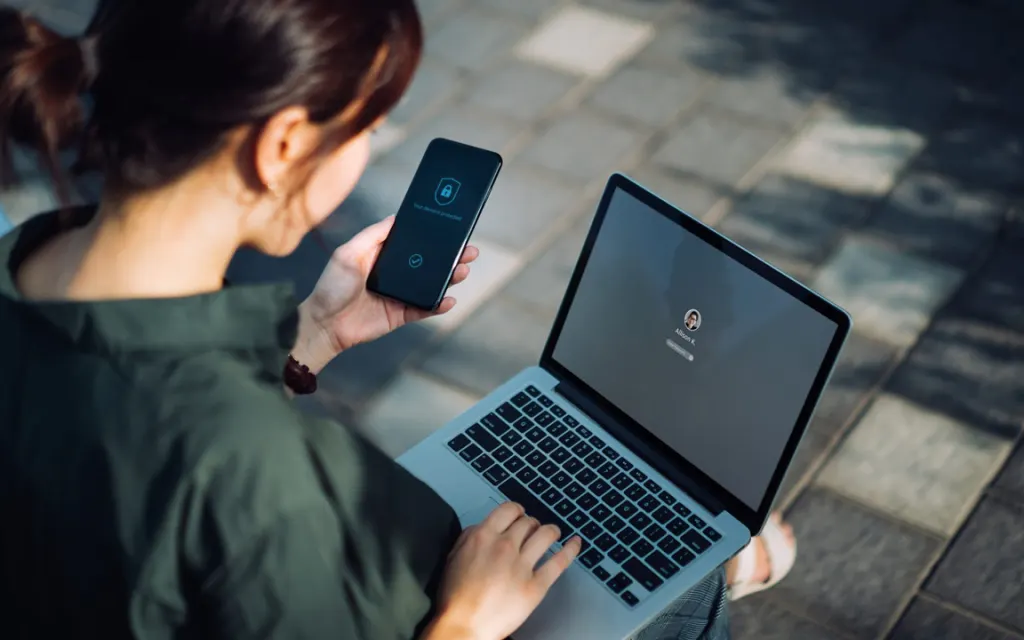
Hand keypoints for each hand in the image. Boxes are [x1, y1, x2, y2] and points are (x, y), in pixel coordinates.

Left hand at [294, 216, 478, 372]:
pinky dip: (439, 304)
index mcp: (383, 255)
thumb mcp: (348, 253)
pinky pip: (425, 308)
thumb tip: (396, 218)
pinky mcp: (401, 315)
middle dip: (450, 256)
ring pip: (431, 284)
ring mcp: (400, 294)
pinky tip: (449, 299)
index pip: (413, 242)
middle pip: (429, 262)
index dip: (432, 236)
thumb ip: (373, 236)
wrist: (323, 325)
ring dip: (449, 278)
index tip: (451, 228)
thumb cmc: (330, 287)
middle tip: (469, 250)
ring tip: (462, 270)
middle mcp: (394, 273)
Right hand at [424, 502, 581, 639]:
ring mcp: (522, 566)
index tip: (519, 514)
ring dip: (551, 530)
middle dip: (531, 523)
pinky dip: (570, 549)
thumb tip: (486, 525)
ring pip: (546, 534)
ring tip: (552, 532)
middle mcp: (505, 547)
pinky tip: (576, 543)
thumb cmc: (455, 597)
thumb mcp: (454, 556)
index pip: (509, 509)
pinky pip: (559, 562)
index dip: (517, 510)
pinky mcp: (536, 586)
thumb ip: (471, 536)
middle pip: (528, 522)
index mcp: (484, 537)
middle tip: (532, 529)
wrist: (463, 626)